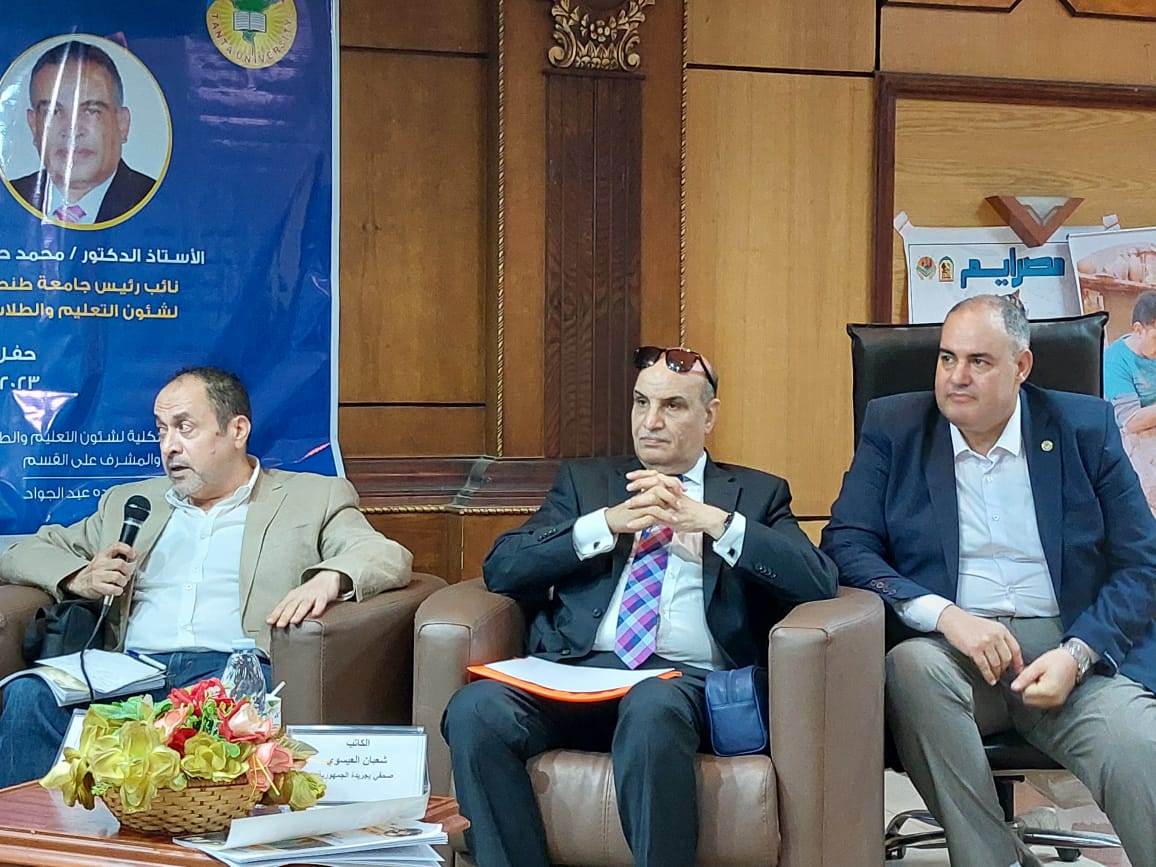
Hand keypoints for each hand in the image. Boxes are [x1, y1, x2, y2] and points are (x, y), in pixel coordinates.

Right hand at [65, 542, 135, 599]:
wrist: (78, 583)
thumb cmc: (95, 573)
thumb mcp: (104, 561)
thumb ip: (118, 559)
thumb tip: (135, 559)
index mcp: (103, 555)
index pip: (116, 546)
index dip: (128, 550)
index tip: (133, 556)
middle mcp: (100, 563)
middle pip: (121, 564)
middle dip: (128, 571)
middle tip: (127, 575)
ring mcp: (97, 574)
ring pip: (118, 576)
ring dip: (123, 582)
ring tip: (121, 583)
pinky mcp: (95, 585)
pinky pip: (113, 588)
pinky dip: (118, 590)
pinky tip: (116, 590)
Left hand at [266, 569, 345, 628]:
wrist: (326, 578)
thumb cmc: (309, 592)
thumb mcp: (297, 598)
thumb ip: (289, 609)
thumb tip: (277, 623)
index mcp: (293, 596)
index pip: (282, 605)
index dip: (276, 614)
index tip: (270, 622)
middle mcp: (301, 595)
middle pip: (292, 605)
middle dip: (285, 615)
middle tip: (280, 624)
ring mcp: (312, 595)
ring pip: (305, 604)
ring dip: (298, 613)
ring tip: (294, 621)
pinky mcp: (324, 596)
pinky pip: (321, 602)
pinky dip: (318, 608)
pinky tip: (315, 614)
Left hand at [604, 469, 728, 537]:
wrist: (705, 518)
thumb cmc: (692, 509)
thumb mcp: (678, 497)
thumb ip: (665, 493)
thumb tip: (649, 489)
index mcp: (672, 487)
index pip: (655, 476)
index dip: (642, 474)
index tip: (630, 475)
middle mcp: (671, 494)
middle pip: (653, 484)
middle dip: (638, 485)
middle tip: (628, 488)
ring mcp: (670, 506)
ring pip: (652, 500)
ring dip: (638, 502)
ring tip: (627, 506)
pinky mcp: (669, 518)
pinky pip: (652, 518)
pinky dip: (640, 521)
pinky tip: (632, 524)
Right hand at [936, 605, 1023, 685]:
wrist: (953, 619)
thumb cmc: (970, 624)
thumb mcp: (990, 627)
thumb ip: (1000, 638)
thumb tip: (1010, 655)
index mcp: (1001, 630)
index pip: (1015, 649)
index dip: (1018, 662)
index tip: (1018, 670)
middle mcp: (995, 636)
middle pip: (1007, 658)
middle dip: (1005, 668)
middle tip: (1002, 673)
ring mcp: (985, 642)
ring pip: (996, 664)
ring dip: (997, 673)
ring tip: (995, 677)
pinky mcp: (974, 649)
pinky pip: (985, 666)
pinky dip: (988, 675)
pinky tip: (990, 679)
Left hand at [1010, 648, 1078, 708]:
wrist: (1074, 661)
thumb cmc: (1057, 660)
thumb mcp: (1038, 665)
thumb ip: (1025, 677)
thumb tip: (1013, 687)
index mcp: (1049, 691)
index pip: (1025, 694)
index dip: (1024, 683)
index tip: (1031, 674)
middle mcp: (1054, 700)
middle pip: (1028, 700)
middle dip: (1027, 689)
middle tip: (1035, 677)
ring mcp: (1057, 703)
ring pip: (1033, 702)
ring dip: (1033, 692)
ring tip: (1041, 680)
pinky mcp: (1058, 702)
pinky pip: (1041, 702)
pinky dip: (1039, 695)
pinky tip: (1044, 684)